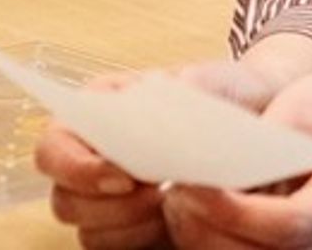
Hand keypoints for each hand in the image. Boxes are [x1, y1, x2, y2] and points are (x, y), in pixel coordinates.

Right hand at [38, 59, 291, 249]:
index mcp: (97, 112)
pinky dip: (143, 241)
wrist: (257, 121)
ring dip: (128, 227)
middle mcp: (92, 158)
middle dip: (110, 207)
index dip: (78, 169)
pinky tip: (174, 224)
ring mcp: (108, 199)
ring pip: (89, 233)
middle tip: (157, 195)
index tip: (126, 177)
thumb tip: (180, 90)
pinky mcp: (132, 228)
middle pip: (65, 201)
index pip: (54, 147)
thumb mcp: (218, 80)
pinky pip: (117, 249)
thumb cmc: (228, 95)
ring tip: (169, 206)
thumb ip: (198, 83)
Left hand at [159, 66, 311, 249]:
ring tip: (180, 201)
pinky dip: (212, 242)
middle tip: (175, 191)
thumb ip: (262, 145)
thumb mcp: (303, 110)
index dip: (233, 211)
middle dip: (208, 228)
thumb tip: (207, 170)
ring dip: (204, 240)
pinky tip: (194, 213)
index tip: (191, 183)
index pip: (289, 225)